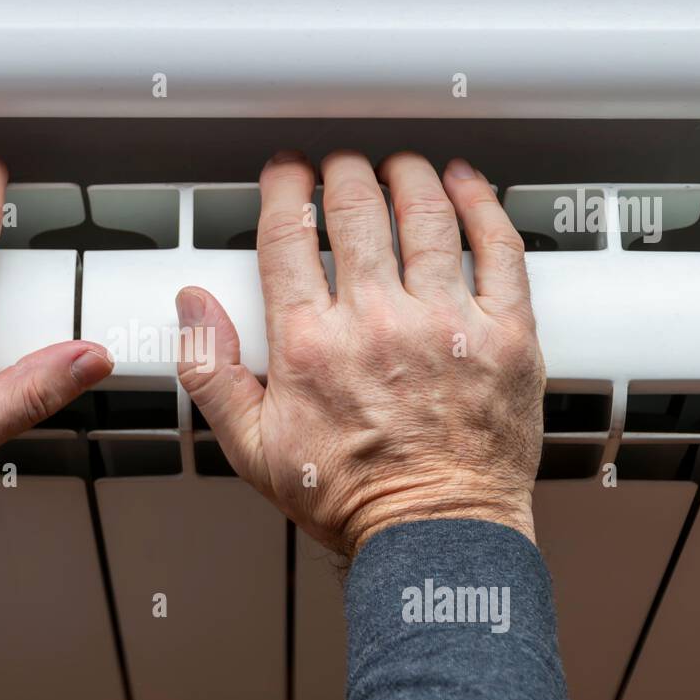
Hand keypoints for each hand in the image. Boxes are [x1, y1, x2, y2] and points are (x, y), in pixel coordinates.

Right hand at [176, 150, 543, 556]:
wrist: (436, 534)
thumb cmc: (351, 497)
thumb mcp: (253, 448)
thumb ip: (211, 372)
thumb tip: (193, 306)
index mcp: (312, 345)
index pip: (288, 235)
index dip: (284, 188)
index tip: (287, 173)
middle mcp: (377, 322)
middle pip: (355, 209)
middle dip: (341, 172)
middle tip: (339, 166)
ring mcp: (446, 322)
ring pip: (425, 214)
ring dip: (406, 175)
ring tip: (397, 166)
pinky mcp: (506, 333)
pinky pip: (498, 246)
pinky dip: (481, 204)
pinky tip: (467, 184)